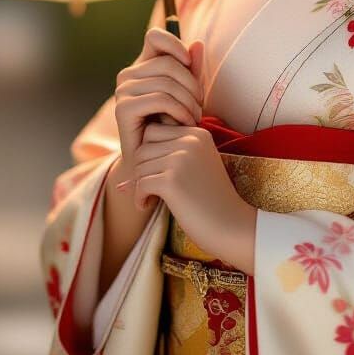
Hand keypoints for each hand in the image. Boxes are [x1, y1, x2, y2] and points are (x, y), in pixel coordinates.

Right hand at [113, 30, 204, 178]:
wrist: (156, 161)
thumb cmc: (174, 125)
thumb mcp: (188, 94)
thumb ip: (193, 70)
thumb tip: (198, 44)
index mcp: (143, 65)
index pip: (154, 36)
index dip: (174, 44)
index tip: (190, 63)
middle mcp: (129, 74)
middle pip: (168, 63)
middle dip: (192, 84)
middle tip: (201, 106)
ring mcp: (123, 90)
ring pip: (167, 82)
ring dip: (189, 101)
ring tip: (196, 117)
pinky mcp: (123, 108)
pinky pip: (160, 99)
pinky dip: (180, 111)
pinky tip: (185, 123)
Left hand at [118, 122, 256, 271]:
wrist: (232, 224)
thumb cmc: (212, 199)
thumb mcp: (194, 168)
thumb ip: (167, 158)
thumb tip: (121, 173)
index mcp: (198, 133)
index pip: (155, 130)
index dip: (149, 153)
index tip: (154, 173)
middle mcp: (190, 140)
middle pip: (143, 145)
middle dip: (141, 168)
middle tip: (149, 187)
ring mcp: (181, 158)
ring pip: (139, 165)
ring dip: (139, 185)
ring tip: (151, 198)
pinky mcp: (172, 180)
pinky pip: (140, 183)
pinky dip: (139, 198)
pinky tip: (149, 205)